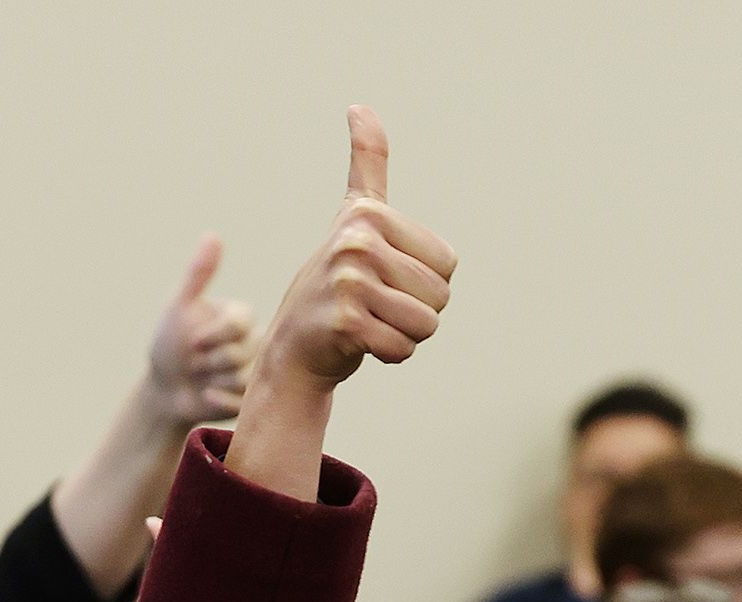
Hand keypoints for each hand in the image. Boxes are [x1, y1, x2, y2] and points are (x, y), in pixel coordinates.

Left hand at [146, 236, 254, 424]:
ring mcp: (254, 372)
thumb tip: (212, 235)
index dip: (213, 333)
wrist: (162, 388)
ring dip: (210, 378)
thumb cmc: (169, 343)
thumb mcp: (179, 307)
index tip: (192, 339)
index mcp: (241, 317)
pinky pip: (241, 401)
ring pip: (242, 378)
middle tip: (194, 360)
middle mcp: (254, 343)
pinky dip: (217, 399)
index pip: (241, 322)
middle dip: (208, 359)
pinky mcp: (250, 400)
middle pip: (240, 353)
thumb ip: (199, 274)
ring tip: (201, 377)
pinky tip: (206, 395)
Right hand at [255, 106, 456, 389]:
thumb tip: (359, 107)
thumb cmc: (335, 281)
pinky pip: (403, 347)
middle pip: (440, 295)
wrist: (294, 345)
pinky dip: (390, 355)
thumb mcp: (353, 217)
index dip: (425, 283)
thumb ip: (367, 164)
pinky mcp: (346, 323)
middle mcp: (357, 243)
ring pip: (426, 324)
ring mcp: (349, 283)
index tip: (385, 279)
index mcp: (368, 215)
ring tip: (370, 324)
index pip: (447, 264)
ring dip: (405, 335)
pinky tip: (359, 344)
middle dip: (416, 312)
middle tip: (375, 307)